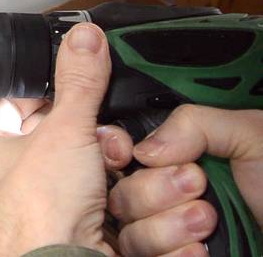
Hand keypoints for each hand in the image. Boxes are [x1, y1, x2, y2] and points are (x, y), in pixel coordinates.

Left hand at [0, 23, 117, 255]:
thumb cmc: (37, 215)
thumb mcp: (64, 131)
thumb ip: (78, 82)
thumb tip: (84, 41)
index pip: (12, 99)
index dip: (43, 84)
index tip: (73, 73)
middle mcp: (7, 177)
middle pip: (56, 132)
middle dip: (91, 130)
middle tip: (104, 133)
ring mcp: (40, 204)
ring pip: (85, 162)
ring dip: (110, 160)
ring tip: (118, 163)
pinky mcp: (71, 226)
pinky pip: (101, 195)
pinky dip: (120, 190)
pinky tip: (127, 190)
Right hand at [106, 105, 262, 255]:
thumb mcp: (252, 136)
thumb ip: (196, 125)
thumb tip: (143, 149)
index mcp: (180, 157)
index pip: (123, 154)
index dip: (118, 154)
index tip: (134, 155)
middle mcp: (170, 195)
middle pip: (121, 195)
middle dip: (154, 191)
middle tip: (197, 184)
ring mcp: (173, 234)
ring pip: (131, 233)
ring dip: (166, 228)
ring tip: (208, 221)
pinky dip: (174, 256)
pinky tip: (203, 251)